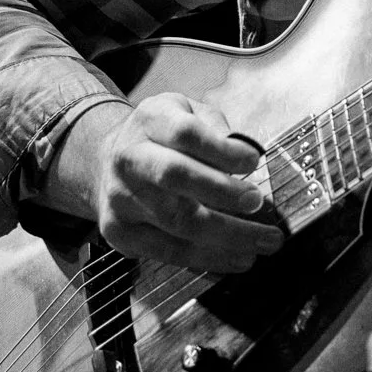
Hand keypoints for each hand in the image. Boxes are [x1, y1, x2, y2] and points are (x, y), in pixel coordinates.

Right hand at [77, 95, 285, 271]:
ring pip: (176, 221)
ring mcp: (120, 198)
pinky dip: (209, 258)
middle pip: (174, 176)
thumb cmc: (162, 138)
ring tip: (263, 241)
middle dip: (223, 192)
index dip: (221, 149)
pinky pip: (169, 251)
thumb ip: (215, 129)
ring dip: (227, 236)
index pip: (185, 133)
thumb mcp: (186, 112)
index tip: (254, 161)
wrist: (108, 163)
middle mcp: (129, 158)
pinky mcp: (120, 232)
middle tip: (259, 202)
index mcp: (149, 120)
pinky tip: (237, 258)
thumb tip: (246, 155)